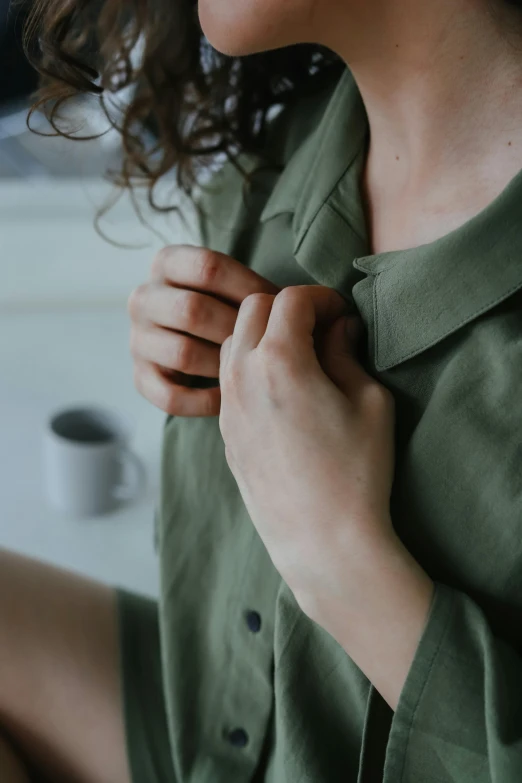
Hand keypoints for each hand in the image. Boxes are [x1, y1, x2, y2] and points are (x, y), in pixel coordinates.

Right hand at [128, 244, 280, 415]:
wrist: (200, 349)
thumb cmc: (233, 312)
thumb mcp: (236, 287)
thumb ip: (257, 290)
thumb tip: (293, 301)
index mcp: (167, 263)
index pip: (207, 267)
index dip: (249, 288)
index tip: (280, 306)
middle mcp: (144, 298)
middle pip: (191, 310)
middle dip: (236, 329)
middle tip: (268, 343)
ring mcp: (137, 339)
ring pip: (181, 354)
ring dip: (222, 365)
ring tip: (252, 371)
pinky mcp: (139, 378)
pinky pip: (170, 396)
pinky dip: (204, 401)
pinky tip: (230, 399)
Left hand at [218, 286, 396, 626]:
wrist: (322, 539)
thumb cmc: (355, 471)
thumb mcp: (370, 402)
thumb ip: (347, 353)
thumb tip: (339, 328)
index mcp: (280, 360)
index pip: (292, 298)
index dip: (322, 298)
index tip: (342, 316)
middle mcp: (243, 376)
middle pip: (252, 309)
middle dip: (287, 307)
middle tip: (320, 329)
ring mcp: (228, 405)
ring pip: (232, 341)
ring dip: (262, 334)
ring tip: (299, 356)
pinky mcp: (225, 431)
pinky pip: (228, 377)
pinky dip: (250, 365)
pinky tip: (281, 389)